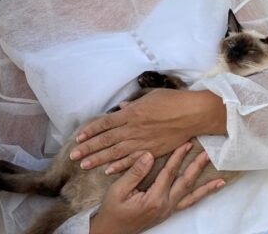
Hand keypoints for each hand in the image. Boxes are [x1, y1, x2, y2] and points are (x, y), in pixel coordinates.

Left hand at [70, 89, 225, 172]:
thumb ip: (134, 105)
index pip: (105, 124)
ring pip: (116, 153)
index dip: (91, 131)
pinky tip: (108, 170)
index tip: (78, 138)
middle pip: (106, 140)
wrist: (194, 113)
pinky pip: (133, 160)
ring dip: (99, 159)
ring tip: (85, 165)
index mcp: (131, 114)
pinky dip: (120, 165)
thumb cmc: (174, 100)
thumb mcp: (151, 97)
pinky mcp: (153, 150)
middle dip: (88, 148)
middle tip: (74, 156)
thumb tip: (120, 109)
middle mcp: (133, 129)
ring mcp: (143, 141)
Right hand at [90, 142, 225, 233]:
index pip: (169, 173)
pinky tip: (214, 188)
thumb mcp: (118, 190)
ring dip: (206, 185)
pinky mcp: (168, 211)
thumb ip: (135, 172)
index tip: (186, 143)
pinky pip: (189, 202)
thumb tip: (149, 155)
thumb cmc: (112, 210)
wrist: (111, 231)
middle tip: (206, 152)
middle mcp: (165, 205)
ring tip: (220, 177)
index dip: (178, 157)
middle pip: (185, 182)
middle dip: (196, 166)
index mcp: (154, 199)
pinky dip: (202, 195)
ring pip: (191, 195)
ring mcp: (168, 210)